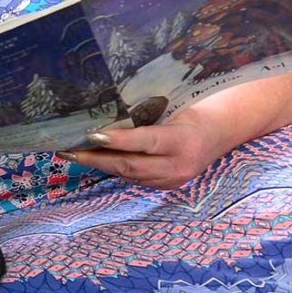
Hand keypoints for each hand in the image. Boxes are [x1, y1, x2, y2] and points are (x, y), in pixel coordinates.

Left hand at [59, 109, 229, 189]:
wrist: (223, 130)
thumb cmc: (196, 109)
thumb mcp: (175, 107)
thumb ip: (146, 117)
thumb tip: (107, 118)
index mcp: (183, 140)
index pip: (144, 142)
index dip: (117, 140)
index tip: (91, 135)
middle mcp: (178, 165)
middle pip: (130, 165)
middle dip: (96, 158)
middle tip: (68, 150)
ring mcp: (174, 179)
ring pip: (130, 174)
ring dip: (101, 165)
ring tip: (74, 154)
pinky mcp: (168, 185)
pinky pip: (136, 178)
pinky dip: (116, 169)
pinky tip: (98, 159)